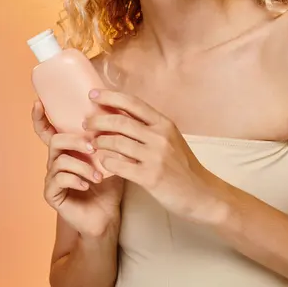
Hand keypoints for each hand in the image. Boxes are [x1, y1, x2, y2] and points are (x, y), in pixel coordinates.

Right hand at [31, 100, 124, 236]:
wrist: (107, 216)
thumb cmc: (109, 184)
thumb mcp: (110, 156)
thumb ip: (108, 138)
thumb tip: (117, 113)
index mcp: (67, 150)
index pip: (47, 131)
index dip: (40, 117)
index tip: (38, 103)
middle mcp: (56, 161)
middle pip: (55, 140)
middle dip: (75, 141)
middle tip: (93, 148)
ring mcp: (52, 178)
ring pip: (59, 160)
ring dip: (82, 165)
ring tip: (99, 175)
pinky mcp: (52, 193)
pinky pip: (60, 179)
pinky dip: (77, 179)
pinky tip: (89, 184)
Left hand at [83, 89, 227, 224]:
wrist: (202, 193)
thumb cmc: (182, 166)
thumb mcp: (170, 139)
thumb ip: (149, 127)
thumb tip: (121, 115)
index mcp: (164, 123)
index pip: (133, 103)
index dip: (110, 96)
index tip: (92, 94)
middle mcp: (160, 136)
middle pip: (120, 121)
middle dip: (98, 120)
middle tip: (85, 123)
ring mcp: (155, 156)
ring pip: (117, 143)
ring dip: (99, 142)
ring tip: (91, 143)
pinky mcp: (150, 177)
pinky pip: (120, 166)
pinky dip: (107, 162)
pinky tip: (102, 162)